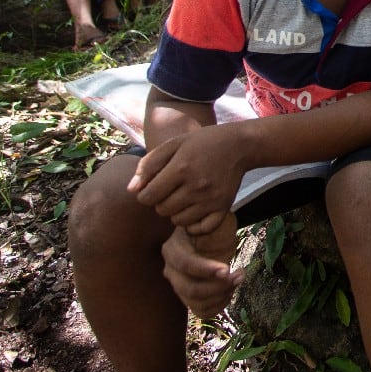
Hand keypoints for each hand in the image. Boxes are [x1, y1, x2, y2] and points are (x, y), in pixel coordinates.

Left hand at [128, 126, 243, 233]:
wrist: (239, 145)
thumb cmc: (202, 142)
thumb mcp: (174, 144)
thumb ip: (149, 164)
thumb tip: (131, 190)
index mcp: (180, 168)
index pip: (148, 197)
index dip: (146, 193)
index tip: (154, 186)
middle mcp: (195, 187)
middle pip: (162, 210)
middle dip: (160, 202)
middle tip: (170, 190)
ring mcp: (211, 200)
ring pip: (179, 221)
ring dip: (176, 212)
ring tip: (183, 198)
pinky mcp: (223, 208)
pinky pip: (201, 229)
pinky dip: (194, 225)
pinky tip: (194, 211)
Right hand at [161, 215, 242, 317]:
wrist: (207, 237)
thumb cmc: (210, 228)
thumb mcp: (211, 222)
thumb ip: (212, 226)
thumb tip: (214, 227)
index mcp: (172, 249)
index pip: (186, 264)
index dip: (207, 269)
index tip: (228, 269)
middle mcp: (171, 270)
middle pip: (190, 290)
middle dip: (219, 287)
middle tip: (239, 276)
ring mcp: (178, 286)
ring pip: (197, 304)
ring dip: (222, 296)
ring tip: (238, 279)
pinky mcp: (187, 298)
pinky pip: (202, 312)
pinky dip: (219, 306)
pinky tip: (230, 291)